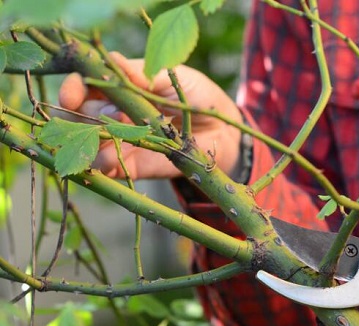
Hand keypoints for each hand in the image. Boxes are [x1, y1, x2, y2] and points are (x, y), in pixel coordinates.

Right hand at [57, 53, 242, 178]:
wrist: (221, 131)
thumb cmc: (198, 96)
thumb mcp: (173, 78)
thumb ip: (143, 74)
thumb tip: (113, 59)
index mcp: (119, 86)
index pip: (84, 84)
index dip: (73, 89)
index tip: (71, 96)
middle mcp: (113, 112)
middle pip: (78, 114)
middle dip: (81, 116)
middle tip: (100, 118)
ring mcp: (120, 139)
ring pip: (88, 141)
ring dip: (89, 142)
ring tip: (104, 142)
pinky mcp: (132, 164)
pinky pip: (108, 167)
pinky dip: (103, 164)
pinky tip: (109, 160)